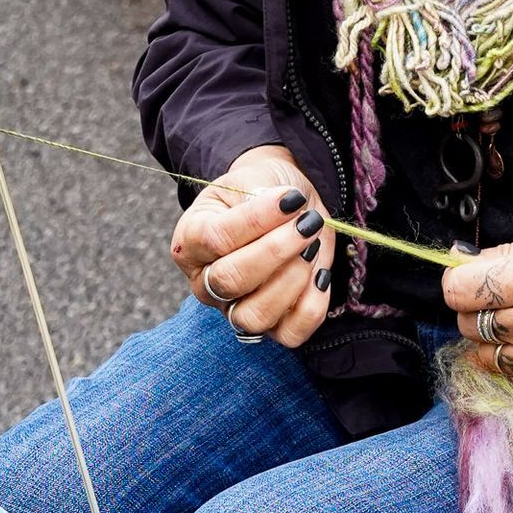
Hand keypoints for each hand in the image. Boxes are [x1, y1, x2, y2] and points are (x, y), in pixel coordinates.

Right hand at [170, 144, 335, 350]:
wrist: (282, 204)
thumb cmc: (260, 191)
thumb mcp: (252, 179)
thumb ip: (259, 196)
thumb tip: (285, 210)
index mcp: (191, 242)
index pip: (216, 238)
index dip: (257, 220)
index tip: (291, 199)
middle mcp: (205, 282)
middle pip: (231, 281)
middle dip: (276, 251)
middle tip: (307, 223)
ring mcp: (234, 309)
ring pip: (254, 317)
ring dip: (292, 282)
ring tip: (312, 247)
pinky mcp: (270, 325)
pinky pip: (289, 333)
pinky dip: (311, 308)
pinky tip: (321, 274)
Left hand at [440, 225, 512, 392]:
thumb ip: (507, 252)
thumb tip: (461, 259)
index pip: (458, 290)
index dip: (459, 283)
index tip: (471, 282)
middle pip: (468, 324)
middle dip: (478, 311)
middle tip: (505, 302)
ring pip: (484, 356)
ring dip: (494, 341)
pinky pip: (512, 380)